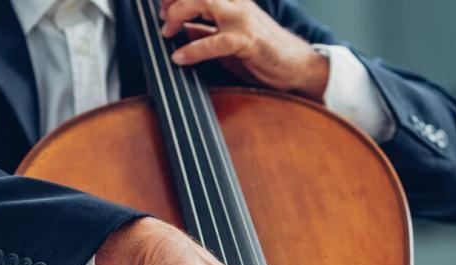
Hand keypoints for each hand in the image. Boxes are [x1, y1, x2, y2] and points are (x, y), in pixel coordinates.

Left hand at [159, 0, 329, 100]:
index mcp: (230, 0)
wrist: (296, 66)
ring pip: (204, 2)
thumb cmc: (263, 53)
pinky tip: (179, 58)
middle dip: (173, 0)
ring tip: (166, 31)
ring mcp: (243, 19)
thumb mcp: (227, 38)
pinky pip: (215, 41)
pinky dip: (193, 49)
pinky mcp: (248, 40)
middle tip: (161, 19)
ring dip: (178, 13)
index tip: (159, 7)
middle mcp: (236, 2)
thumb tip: (181, 29)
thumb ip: (205, 31)